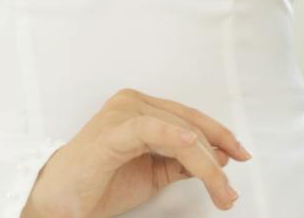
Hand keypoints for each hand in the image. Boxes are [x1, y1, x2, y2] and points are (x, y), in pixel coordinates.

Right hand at [21, 87, 250, 217]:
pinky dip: (172, 136)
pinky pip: (147, 129)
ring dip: (205, 164)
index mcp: (140, 108)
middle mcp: (131, 103)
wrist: (61, 201)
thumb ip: (180, 162)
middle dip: (216, 161)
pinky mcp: (110, 133)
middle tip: (230, 193)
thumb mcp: (152, 172)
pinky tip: (193, 148)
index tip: (242, 156)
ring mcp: (120, 114)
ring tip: (220, 190)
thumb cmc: (100, 183)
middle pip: (189, 127)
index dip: (220, 135)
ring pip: (177, 133)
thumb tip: (219, 159)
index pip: (190, 117)